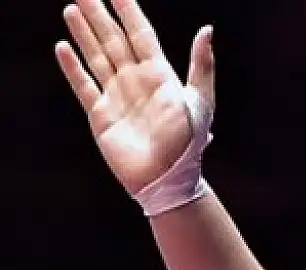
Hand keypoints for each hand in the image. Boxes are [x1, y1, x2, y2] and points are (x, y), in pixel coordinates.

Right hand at [54, 0, 213, 194]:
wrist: (168, 179)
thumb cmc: (189, 143)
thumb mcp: (200, 101)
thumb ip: (201, 65)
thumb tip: (207, 30)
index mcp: (160, 74)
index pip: (140, 33)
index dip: (129, 11)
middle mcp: (136, 80)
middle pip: (113, 40)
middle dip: (100, 15)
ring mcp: (117, 95)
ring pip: (97, 56)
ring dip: (85, 34)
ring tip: (73, 9)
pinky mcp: (101, 114)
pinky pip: (84, 85)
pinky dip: (73, 67)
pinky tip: (63, 47)